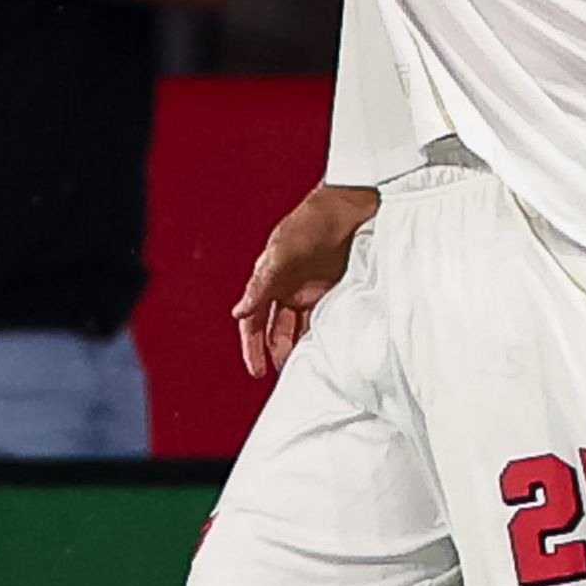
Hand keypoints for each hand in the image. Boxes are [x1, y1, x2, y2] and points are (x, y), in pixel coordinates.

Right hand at [234, 184, 378, 376]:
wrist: (347, 208)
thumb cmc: (309, 224)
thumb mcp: (281, 255)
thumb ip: (261, 286)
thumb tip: (237, 313)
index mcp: (268, 280)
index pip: (253, 321)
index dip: (252, 347)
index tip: (256, 371)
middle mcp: (285, 288)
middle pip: (275, 329)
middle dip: (276, 352)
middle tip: (285, 376)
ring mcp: (309, 289)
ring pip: (299, 327)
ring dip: (299, 347)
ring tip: (307, 370)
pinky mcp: (332, 289)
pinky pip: (324, 319)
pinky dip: (322, 335)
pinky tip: (328, 351)